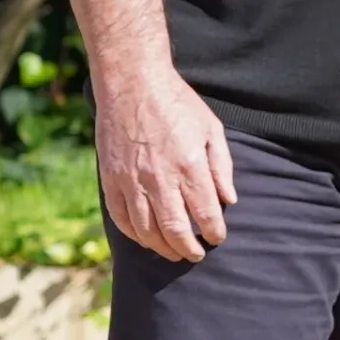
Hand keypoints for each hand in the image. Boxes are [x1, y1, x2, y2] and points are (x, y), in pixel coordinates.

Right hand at [92, 59, 236, 263]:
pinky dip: (134, 233)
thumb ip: (222, 167)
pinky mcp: (110, 179)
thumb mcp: (211, 129)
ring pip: (146, 229)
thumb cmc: (178, 104)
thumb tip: (228, 200)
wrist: (133, 84)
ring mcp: (131, 181)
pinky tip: (145, 239)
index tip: (217, 238)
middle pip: (175, 229)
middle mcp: (159, 178)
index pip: (205, 213)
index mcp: (189, 166)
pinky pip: (121, 216)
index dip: (214, 232)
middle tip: (196, 255)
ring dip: (161, 246)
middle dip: (188, 248)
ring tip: (173, 253)